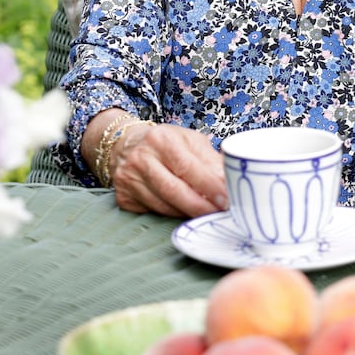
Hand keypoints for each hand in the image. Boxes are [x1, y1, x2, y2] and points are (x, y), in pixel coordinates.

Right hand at [109, 120, 227, 218]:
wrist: (127, 145)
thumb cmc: (167, 143)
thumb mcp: (190, 141)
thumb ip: (210, 160)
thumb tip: (231, 180)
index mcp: (161, 139)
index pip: (187, 167)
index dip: (208, 186)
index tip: (226, 199)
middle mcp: (141, 159)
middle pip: (173, 190)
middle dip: (200, 206)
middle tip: (220, 214)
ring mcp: (128, 179)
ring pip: (163, 206)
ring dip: (187, 213)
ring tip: (206, 214)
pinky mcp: (123, 197)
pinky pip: (152, 212)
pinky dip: (172, 214)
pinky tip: (183, 212)